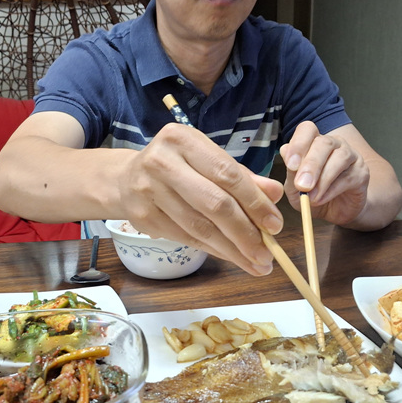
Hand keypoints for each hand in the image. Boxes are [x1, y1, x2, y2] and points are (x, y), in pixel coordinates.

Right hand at [118, 123, 283, 274]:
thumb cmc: (177, 167)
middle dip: (245, 233)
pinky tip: (230, 256)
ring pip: (200, 227)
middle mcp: (162, 162)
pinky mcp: (142, 217)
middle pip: (214, 203)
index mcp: (183, 139)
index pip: (228, 174)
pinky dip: (212, 250)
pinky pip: (186, 238)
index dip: (255, 202)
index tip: (276, 226)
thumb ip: (241, 176)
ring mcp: (148, 190)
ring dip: (231, 249)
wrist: (126, 179)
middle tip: (267, 254)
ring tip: (254, 262)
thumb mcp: (207, 160)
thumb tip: (276, 194)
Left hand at [279, 121, 370, 226]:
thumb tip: (285, 150)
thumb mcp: (294, 188)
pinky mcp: (362, 172)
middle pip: (324, 143)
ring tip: (310, 197)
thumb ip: (291, 171)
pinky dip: (331, 190)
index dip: (298, 144)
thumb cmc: (313, 195)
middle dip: (311, 165)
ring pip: (340, 157)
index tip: (291, 165)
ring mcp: (350, 156)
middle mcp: (333, 144)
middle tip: (301, 185)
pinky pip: (348, 177)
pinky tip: (320, 199)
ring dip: (322, 179)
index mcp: (313, 142)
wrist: (334, 212)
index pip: (307, 129)